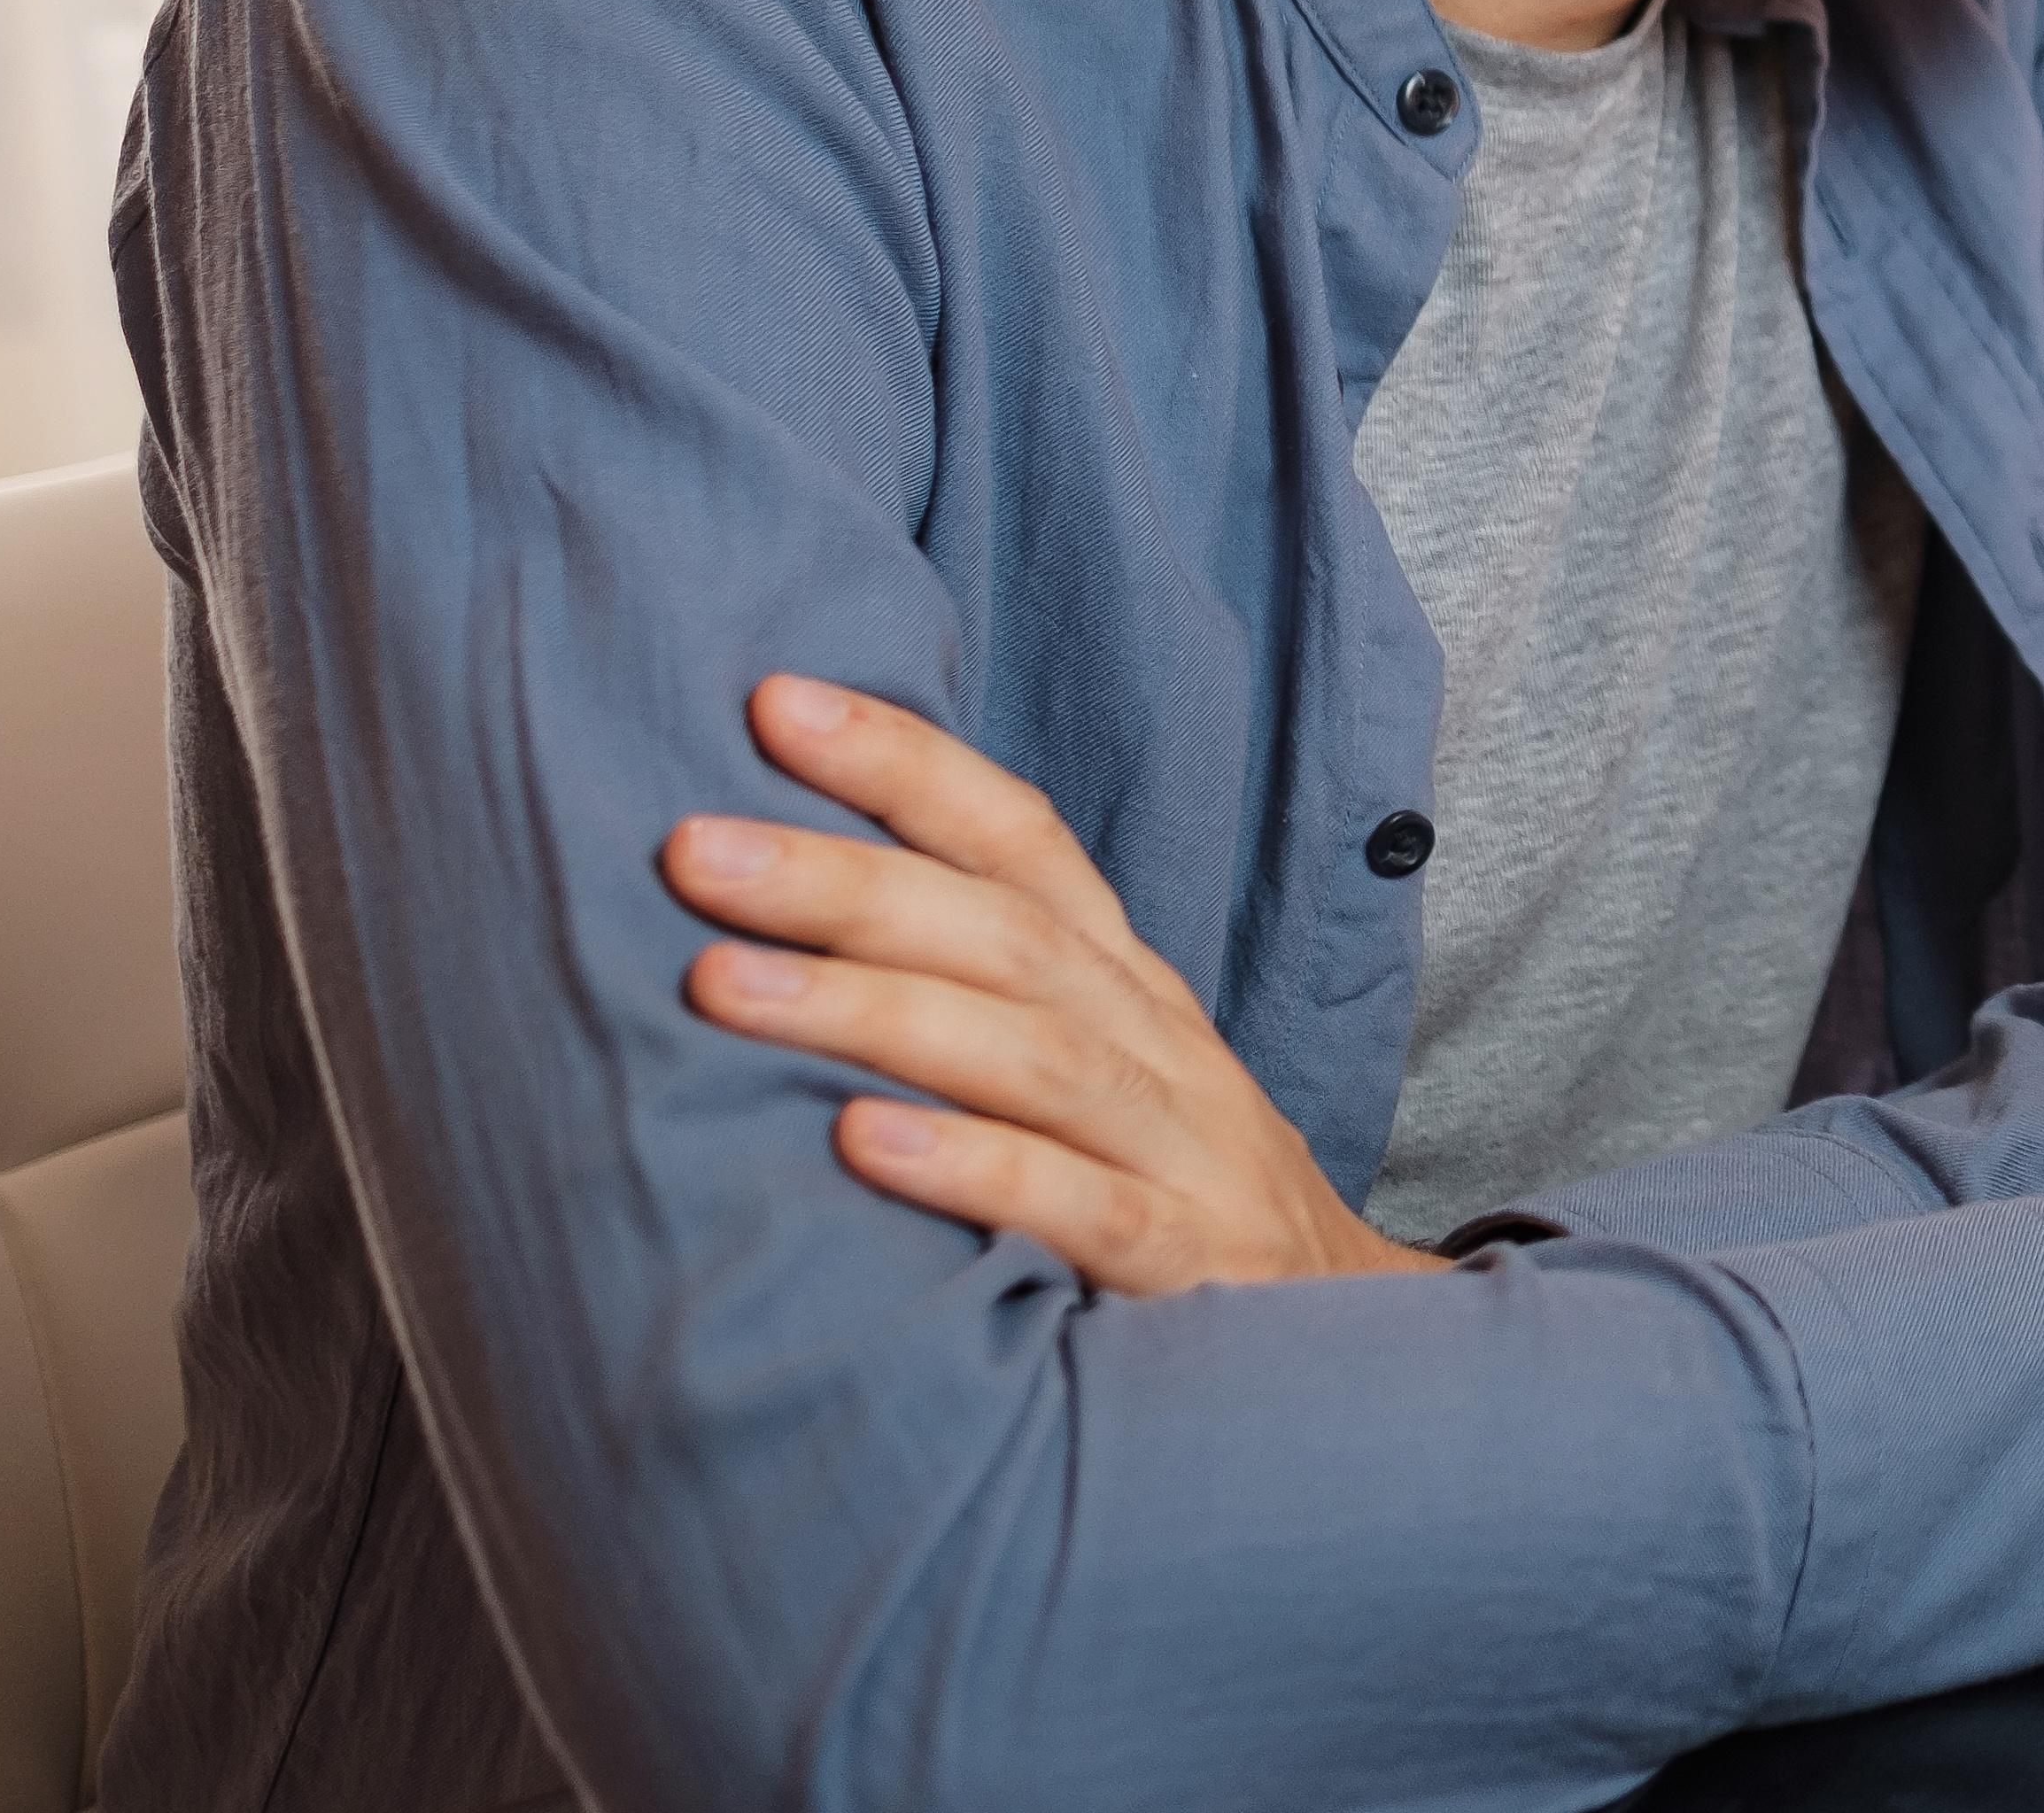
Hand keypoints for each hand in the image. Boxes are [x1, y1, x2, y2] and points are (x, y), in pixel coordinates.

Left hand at [665, 676, 1437, 1290]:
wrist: (1350, 1345)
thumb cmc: (1173, 1195)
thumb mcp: (1103, 1075)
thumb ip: (981, 1004)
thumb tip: (774, 929)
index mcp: (1128, 987)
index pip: (1023, 843)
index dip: (909, 764)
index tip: (774, 699)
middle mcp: (1157, 1046)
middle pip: (1007, 936)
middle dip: (846, 879)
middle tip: (694, 849)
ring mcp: (1185, 1153)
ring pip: (1034, 1056)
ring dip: (873, 1009)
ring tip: (724, 984)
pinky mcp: (1193, 1268)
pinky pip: (1085, 1208)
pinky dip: (976, 1169)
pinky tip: (862, 1145)